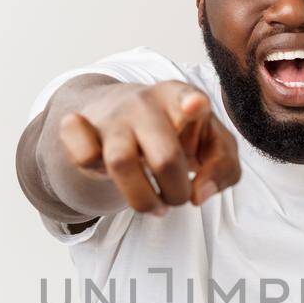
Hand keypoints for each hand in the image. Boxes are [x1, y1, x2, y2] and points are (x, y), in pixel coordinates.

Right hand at [59, 81, 240, 214]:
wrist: (119, 114)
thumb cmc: (178, 134)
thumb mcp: (212, 145)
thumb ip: (223, 169)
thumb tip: (199, 196)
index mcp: (180, 98)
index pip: (187, 97)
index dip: (193, 104)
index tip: (196, 106)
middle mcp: (144, 103)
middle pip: (165, 157)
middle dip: (176, 192)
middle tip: (178, 198)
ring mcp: (110, 116)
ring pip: (121, 163)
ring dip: (143, 200)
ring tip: (155, 205)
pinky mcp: (79, 130)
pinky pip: (82, 156)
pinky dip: (92, 171)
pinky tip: (106, 173)